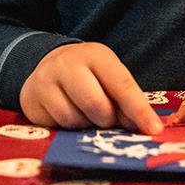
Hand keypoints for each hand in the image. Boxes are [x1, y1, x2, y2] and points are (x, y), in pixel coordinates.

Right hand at [21, 42, 163, 133]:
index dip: (139, 110)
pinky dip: (68, 127)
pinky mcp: (31, 99)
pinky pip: (57, 126)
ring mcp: (46, 80)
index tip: (153, 129)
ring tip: (86, 113)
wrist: (47, 67)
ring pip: (75, 119)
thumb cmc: (88, 76)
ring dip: (86, 125)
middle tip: (107, 118)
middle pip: (96, 105)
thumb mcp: (109, 78)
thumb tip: (147, 127)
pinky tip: (69, 114)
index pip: (121, 84)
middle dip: (107, 119)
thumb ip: (126, 100)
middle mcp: (68, 63)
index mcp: (96, 55)